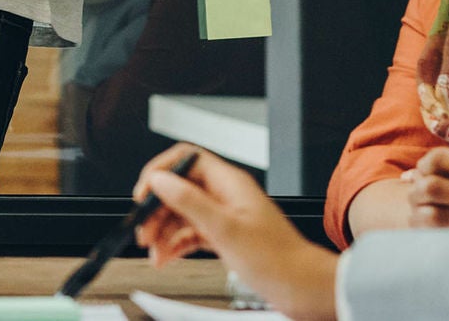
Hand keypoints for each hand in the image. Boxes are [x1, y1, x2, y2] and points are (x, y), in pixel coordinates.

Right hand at [132, 145, 338, 320]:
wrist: (304, 289)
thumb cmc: (278, 261)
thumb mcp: (226, 229)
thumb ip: (189, 201)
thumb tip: (160, 180)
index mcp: (229, 183)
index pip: (186, 159)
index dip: (161, 172)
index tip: (145, 193)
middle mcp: (225, 196)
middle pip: (179, 189)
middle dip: (157, 209)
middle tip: (143, 229)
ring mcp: (224, 217)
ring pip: (182, 214)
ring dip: (163, 231)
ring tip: (152, 250)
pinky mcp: (225, 238)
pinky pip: (191, 234)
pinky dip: (175, 245)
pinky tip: (165, 257)